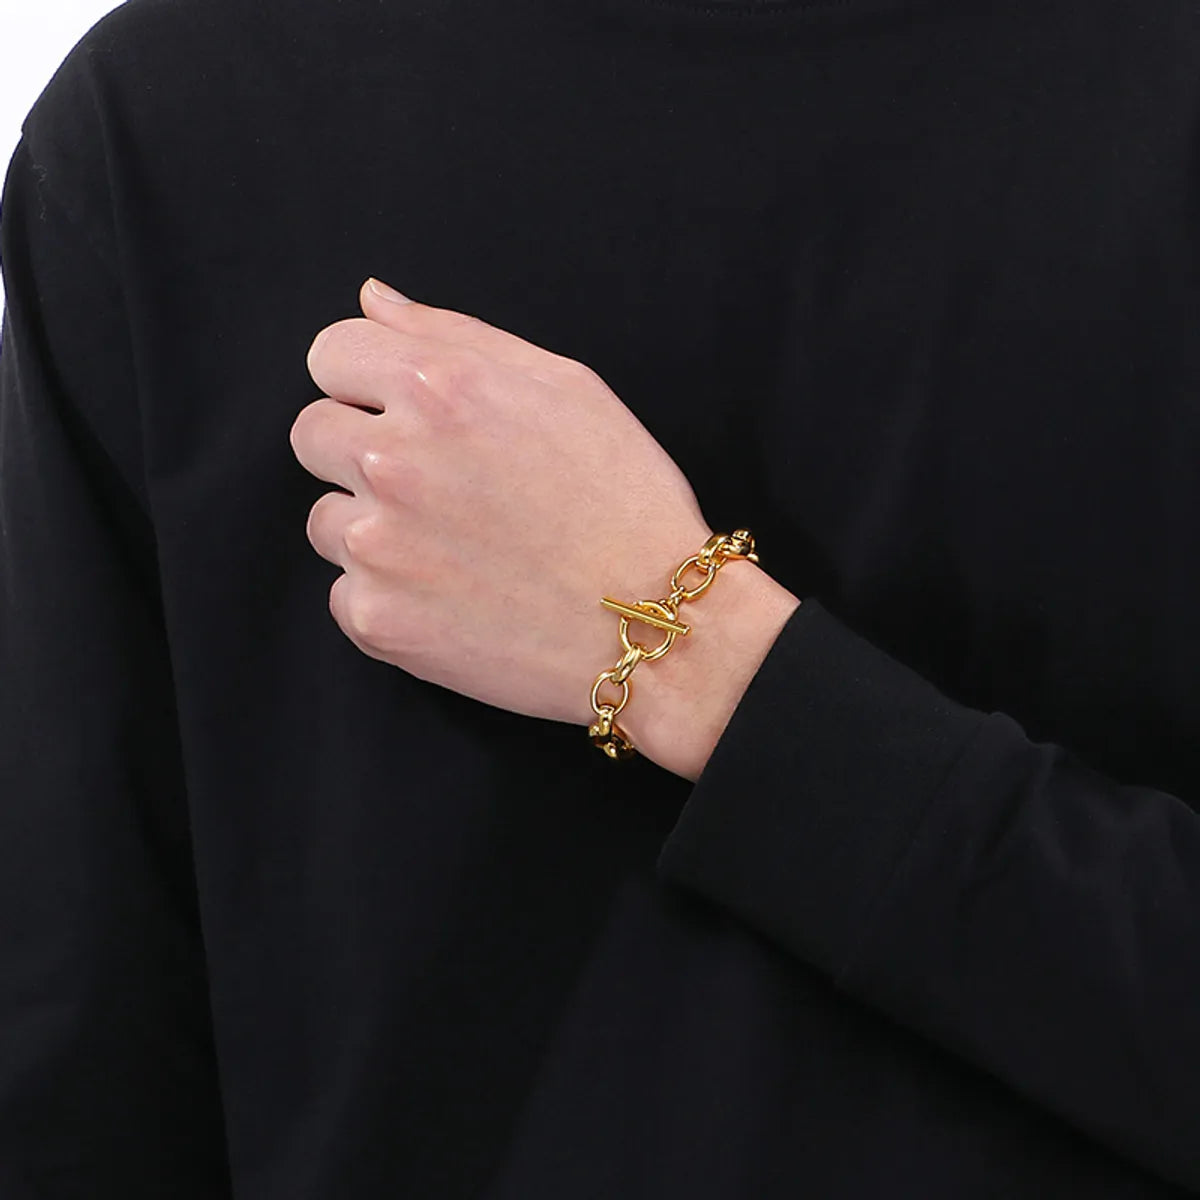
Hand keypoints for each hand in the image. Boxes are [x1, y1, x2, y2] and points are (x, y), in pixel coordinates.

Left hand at [290, 278, 716, 729]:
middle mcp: (393, 463)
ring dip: (374, 528)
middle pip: (312, 434)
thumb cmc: (624, 499)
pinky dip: (389, 597)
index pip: (331, 354)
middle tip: (437, 486)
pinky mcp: (378, 621)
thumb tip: (373, 300)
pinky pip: (347, 595)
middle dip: (359, 449)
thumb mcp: (563, 386)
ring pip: (327, 520)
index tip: (402, 411)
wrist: (656, 622)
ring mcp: (378, 548)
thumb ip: (453, 333)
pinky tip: (456, 599)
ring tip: (457, 550)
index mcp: (437, 389)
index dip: (367, 381)